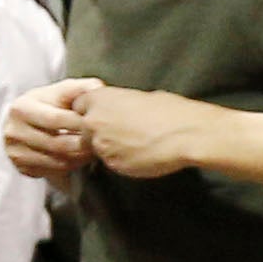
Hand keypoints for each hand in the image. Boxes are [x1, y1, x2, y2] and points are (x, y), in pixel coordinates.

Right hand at [2, 78, 97, 186]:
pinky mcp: (23, 168)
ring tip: (94, 149)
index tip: (96, 123)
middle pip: (56, 144)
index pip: (54, 119)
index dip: (78, 122)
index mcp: (21, 108)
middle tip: (101, 141)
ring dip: (81, 158)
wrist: (23, 121)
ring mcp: (16, 153)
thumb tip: (97, 89)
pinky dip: (72, 166)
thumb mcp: (59, 91)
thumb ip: (79, 88)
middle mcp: (14, 132)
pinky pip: (54, 172)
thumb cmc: (47, 104)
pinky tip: (81, 157)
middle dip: (82, 144)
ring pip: (57, 161)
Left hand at [76, 82, 225, 180]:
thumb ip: (120, 104)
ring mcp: (101, 146)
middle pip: (81, 128)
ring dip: (107, 146)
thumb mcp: (140, 97)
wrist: (184, 134)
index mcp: (99, 99)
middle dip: (94, 130)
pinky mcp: (113, 165)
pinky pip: (110, 162)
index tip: (100, 113)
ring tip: (130, 143)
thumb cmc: (168, 110)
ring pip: (95, 147)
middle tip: (115, 131)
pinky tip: (137, 153)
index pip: (78, 105)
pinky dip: (119, 159)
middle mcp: (93, 122)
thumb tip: (121, 109)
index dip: (89, 110)